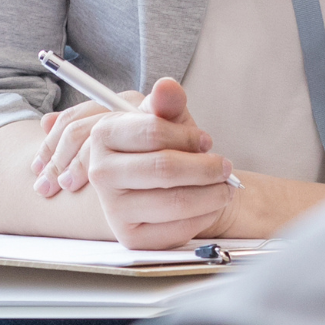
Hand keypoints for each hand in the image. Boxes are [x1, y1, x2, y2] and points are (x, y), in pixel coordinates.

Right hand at [43, 77, 234, 249]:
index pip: (153, 133)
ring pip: (175, 201)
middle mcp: (100, 173)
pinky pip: (177, 229)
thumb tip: (167, 87)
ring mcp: (112, 208)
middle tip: (224, 167)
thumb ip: (168, 103)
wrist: (164, 188)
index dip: (188, 137)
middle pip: (164, 168)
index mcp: (102, 135)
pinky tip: (209, 206)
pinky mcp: (130, 237)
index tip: (206, 140)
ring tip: (224, 187)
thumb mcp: (167, 120)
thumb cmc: (165, 149)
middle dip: (206, 167)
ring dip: (212, 194)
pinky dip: (204, 216)